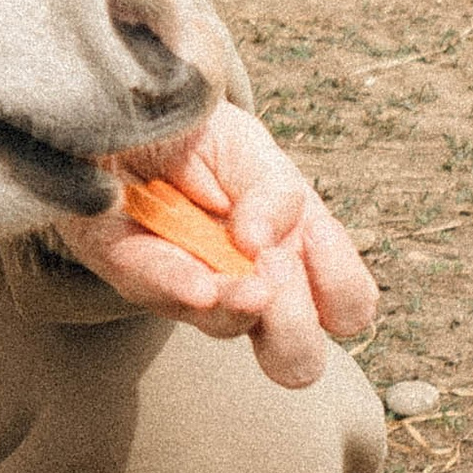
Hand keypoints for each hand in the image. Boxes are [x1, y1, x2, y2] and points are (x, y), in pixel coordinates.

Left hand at [54, 102, 377, 388]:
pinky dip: (181, 286)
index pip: (347, 308)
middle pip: (298, 358)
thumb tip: (263, 244)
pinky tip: (201, 286)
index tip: (316, 235)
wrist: (126, 113)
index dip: (342, 290)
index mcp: (295, 256)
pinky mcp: (131, 269)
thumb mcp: (253, 152)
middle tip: (275, 271)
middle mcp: (248, 289)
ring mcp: (190, 289)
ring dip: (239, 305)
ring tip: (244, 278)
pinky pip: (155, 288)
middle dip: (294, 325)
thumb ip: (275, 193)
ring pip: (226, 327)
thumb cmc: (204, 139)